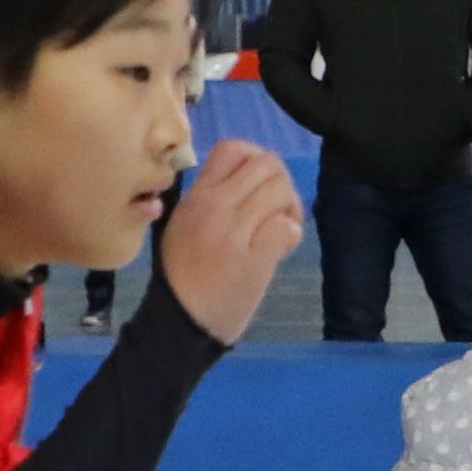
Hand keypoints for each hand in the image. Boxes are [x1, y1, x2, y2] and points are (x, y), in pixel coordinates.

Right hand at [156, 141, 303, 342]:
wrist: (180, 322)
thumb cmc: (183, 275)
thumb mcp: (183, 224)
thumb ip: (210, 198)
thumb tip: (247, 179)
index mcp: (197, 196)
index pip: (232, 148)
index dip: (255, 159)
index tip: (258, 186)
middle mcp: (214, 206)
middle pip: (265, 163)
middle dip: (281, 183)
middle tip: (277, 210)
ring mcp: (234, 232)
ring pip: (279, 190)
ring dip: (290, 208)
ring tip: (280, 231)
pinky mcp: (253, 259)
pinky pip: (285, 227)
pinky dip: (291, 235)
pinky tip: (281, 250)